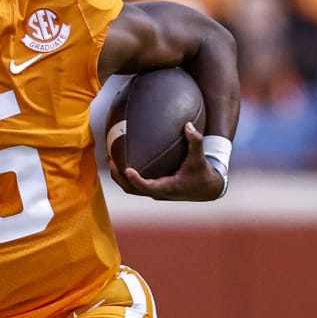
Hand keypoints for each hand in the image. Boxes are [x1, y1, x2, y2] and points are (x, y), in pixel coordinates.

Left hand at [111, 123, 226, 201]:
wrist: (206, 189)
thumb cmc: (202, 173)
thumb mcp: (200, 158)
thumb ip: (195, 141)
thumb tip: (188, 124)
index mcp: (167, 188)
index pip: (147, 186)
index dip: (136, 180)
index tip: (127, 170)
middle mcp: (158, 193)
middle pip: (131, 189)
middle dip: (119, 176)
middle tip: (111, 160)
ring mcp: (154, 192)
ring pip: (130, 188)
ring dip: (119, 176)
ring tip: (110, 159)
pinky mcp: (153, 188)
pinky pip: (135, 184)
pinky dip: (126, 175)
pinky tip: (122, 158)